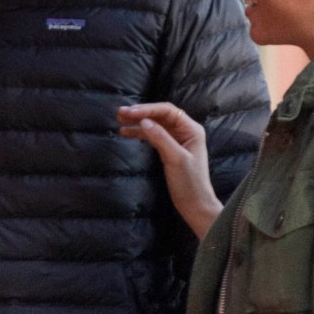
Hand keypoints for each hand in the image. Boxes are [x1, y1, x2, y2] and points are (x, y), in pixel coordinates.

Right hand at [117, 103, 222, 238]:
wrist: (195, 205)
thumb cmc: (190, 182)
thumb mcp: (176, 159)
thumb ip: (161, 138)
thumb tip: (144, 121)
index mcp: (191, 129)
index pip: (167, 111)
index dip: (148, 109)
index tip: (130, 112)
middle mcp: (184, 131)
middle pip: (159, 115)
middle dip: (140, 113)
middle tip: (120, 112)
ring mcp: (176, 139)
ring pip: (154, 124)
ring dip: (137, 122)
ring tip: (119, 119)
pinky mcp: (168, 149)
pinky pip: (152, 135)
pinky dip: (139, 133)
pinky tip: (125, 132)